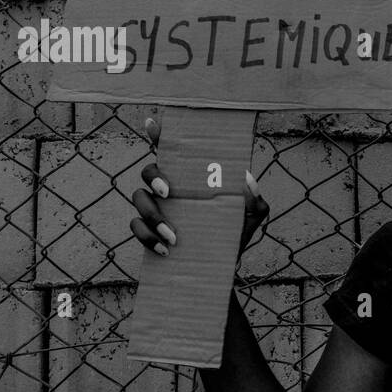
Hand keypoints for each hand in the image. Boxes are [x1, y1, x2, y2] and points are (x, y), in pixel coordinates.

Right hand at [129, 116, 269, 261]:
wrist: (222, 268)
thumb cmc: (234, 234)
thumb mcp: (252, 217)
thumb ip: (255, 200)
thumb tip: (246, 180)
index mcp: (192, 179)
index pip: (173, 151)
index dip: (159, 135)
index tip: (153, 123)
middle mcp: (170, 188)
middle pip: (149, 170)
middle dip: (154, 177)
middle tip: (168, 193)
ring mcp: (156, 208)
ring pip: (138, 198)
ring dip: (153, 215)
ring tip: (174, 237)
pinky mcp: (147, 231)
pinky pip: (136, 227)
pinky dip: (147, 237)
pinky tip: (165, 249)